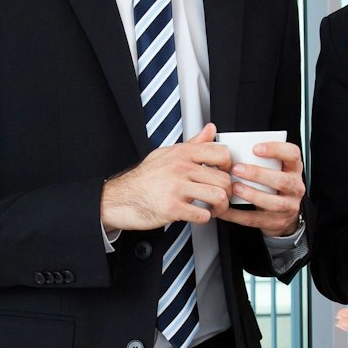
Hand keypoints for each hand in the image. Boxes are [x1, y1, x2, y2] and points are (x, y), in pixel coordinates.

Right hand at [100, 123, 233, 229]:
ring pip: (217, 196)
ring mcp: (176, 188)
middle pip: (223, 179)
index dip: (228, 166)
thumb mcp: (167, 154)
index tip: (223, 174)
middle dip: (227, 192)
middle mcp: (180, 168)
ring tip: (213, 208)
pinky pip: (202, 215)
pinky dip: (204, 218)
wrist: (119, 198)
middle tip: (221, 197)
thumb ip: (193, 143)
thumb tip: (210, 129)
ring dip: (219, 207)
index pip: (220, 153)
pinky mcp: (172, 208)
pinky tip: (198, 215)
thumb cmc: (144, 178)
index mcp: (182, 154)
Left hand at [218, 138, 305, 237]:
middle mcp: (295, 187)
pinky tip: (224, 209)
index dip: (276, 150)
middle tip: (237, 169)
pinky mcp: (277, 222)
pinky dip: (238, 215)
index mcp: (293, 168)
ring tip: (234, 187)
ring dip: (252, 194)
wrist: (284, 213)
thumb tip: (228, 145)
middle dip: (258, 174)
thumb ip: (258, 158)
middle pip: (283, 180)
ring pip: (274, 202)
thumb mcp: (273, 168)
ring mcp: (289, 206)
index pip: (292, 154)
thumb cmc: (272, 184)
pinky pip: (257, 219)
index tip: (255, 148)